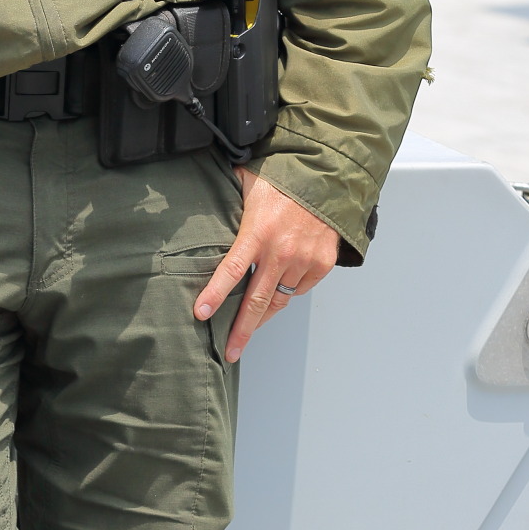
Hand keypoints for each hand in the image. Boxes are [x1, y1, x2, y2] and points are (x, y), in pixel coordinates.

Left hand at [195, 171, 337, 362]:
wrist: (327, 178)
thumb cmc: (283, 179)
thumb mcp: (247, 183)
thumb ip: (227, 201)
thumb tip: (200, 199)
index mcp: (257, 234)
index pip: (231, 271)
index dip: (215, 295)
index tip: (200, 314)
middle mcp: (280, 252)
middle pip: (256, 302)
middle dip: (242, 331)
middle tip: (230, 352)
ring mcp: (303, 261)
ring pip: (279, 300)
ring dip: (263, 314)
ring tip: (251, 327)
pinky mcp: (321, 264)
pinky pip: (299, 289)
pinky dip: (288, 292)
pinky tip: (278, 289)